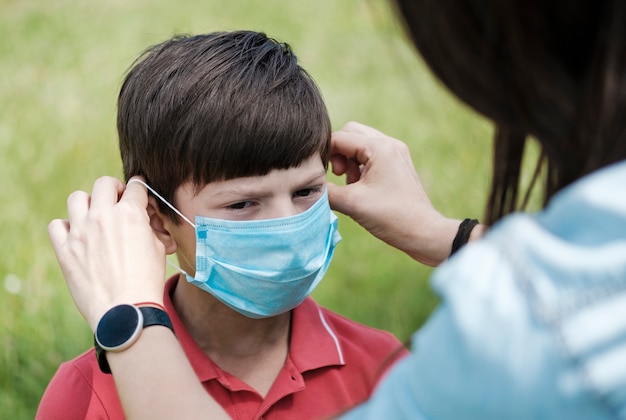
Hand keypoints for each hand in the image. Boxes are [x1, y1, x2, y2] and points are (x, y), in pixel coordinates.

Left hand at [48, 176, 165, 330]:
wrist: (126, 310)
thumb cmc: (147, 281)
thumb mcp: (158, 249)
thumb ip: (150, 228)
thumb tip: (148, 223)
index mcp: (130, 213)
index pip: (136, 186)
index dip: (141, 191)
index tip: (140, 198)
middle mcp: (103, 216)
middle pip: (104, 184)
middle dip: (114, 190)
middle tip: (118, 202)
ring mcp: (81, 232)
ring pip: (77, 198)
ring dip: (88, 204)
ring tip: (95, 216)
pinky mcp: (65, 249)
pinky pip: (57, 225)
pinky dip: (66, 227)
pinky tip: (77, 236)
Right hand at [327, 122, 460, 265]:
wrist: (423, 233)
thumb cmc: (391, 217)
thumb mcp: (352, 204)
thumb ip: (325, 190)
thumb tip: (307, 186)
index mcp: (379, 147)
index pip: (339, 137)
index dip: (323, 154)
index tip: (321, 175)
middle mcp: (389, 144)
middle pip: (350, 134)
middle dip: (337, 153)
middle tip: (338, 176)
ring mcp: (395, 153)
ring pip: (360, 144)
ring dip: (348, 160)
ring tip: (350, 184)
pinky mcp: (397, 164)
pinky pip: (371, 155)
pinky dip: (360, 167)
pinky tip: (360, 187)